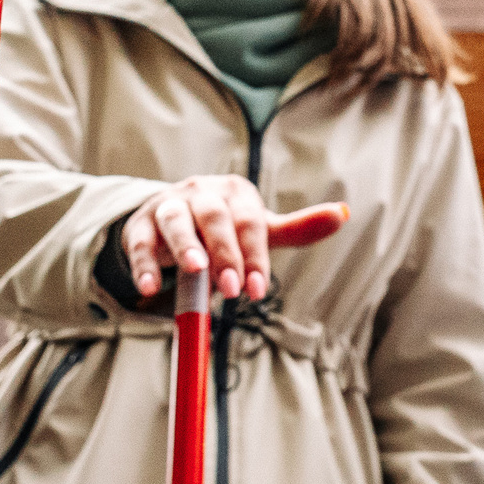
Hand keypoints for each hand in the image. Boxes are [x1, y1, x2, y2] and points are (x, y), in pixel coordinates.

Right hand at [122, 180, 346, 302]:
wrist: (174, 216)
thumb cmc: (226, 227)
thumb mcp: (260, 228)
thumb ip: (298, 227)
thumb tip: (343, 212)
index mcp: (236, 192)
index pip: (249, 222)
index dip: (255, 256)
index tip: (257, 291)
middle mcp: (202, 192)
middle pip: (214, 217)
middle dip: (225, 253)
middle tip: (233, 289)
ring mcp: (169, 204)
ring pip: (175, 220)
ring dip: (186, 246)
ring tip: (196, 272)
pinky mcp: (141, 224)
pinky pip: (140, 242)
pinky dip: (144, 264)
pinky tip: (150, 288)